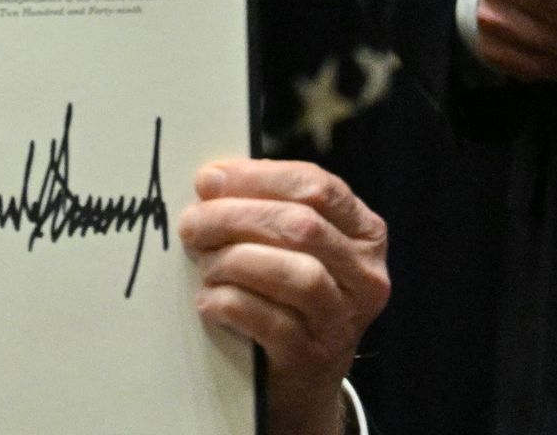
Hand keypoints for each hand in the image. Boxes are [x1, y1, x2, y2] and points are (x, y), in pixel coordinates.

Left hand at [180, 160, 388, 434]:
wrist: (303, 377)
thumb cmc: (289, 295)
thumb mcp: (292, 246)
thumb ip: (266, 207)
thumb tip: (212, 181)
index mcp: (364, 233)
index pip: (317, 187)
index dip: (258, 178)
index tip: (209, 180)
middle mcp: (365, 276)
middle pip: (301, 226)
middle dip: (234, 217)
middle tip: (191, 223)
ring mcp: (343, 320)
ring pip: (295, 274)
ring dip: (235, 261)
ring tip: (205, 264)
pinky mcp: (313, 357)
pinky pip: (271, 322)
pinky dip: (230, 303)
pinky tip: (208, 300)